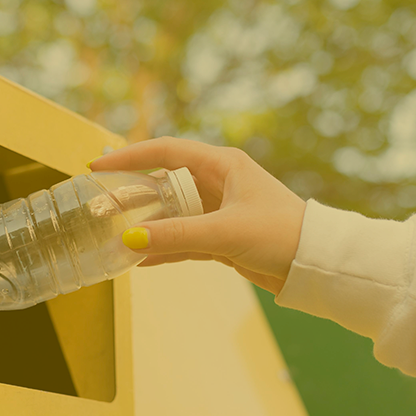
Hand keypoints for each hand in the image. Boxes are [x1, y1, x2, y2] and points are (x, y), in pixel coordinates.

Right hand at [90, 136, 306, 294]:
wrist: (316, 264)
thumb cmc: (281, 234)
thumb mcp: (226, 232)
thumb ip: (177, 235)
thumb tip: (131, 239)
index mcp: (223, 165)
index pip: (166, 151)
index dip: (130, 156)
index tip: (99, 164)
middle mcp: (219, 183)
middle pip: (164, 183)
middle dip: (133, 195)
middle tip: (101, 206)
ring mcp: (220, 211)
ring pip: (172, 214)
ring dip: (147, 226)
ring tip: (114, 236)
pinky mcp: (223, 237)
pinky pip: (184, 239)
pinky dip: (165, 248)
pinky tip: (141, 260)